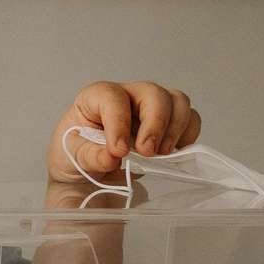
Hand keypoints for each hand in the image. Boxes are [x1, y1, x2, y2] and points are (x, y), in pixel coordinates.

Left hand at [47, 81, 200, 185]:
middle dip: (155, 124)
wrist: (85, 170)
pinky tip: (174, 152)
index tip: (118, 150)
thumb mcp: (73, 157)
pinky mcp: (167, 121)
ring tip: (161, 154)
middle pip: (153, 94)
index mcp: (96, 97)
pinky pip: (190, 118)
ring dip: (175, 128)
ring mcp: (149, 106)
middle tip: (148, 152)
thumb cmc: (76, 155)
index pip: (112, 98)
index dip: (118, 123)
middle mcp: (127, 95)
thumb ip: (91, 156)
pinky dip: (188, 134)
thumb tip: (112, 156)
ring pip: (177, 101)